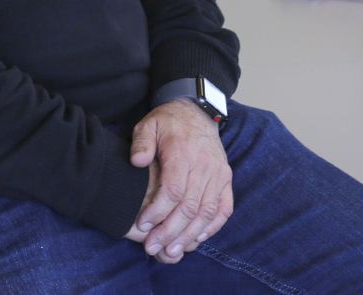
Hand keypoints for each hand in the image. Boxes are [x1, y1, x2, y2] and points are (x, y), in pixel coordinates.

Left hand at [122, 99, 232, 263]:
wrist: (196, 111)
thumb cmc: (168, 123)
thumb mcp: (149, 124)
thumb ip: (141, 142)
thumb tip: (136, 162)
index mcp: (183, 153)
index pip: (173, 190)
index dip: (158, 211)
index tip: (142, 225)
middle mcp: (204, 166)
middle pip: (190, 207)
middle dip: (170, 231)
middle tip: (153, 248)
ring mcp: (219, 174)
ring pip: (207, 212)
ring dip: (190, 235)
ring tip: (171, 251)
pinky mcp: (226, 180)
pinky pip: (224, 209)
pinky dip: (212, 227)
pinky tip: (196, 240)